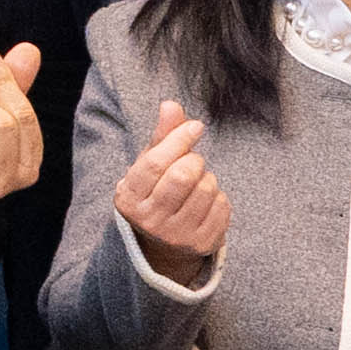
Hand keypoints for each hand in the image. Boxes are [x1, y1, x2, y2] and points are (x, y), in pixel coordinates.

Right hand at [108, 104, 229, 275]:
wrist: (163, 245)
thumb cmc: (156, 194)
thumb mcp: (150, 166)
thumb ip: (161, 136)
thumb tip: (171, 104)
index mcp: (128, 198)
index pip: (155, 163)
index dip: (178, 139)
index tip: (195, 127)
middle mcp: (149, 221)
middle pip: (182, 176)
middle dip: (194, 160)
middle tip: (192, 161)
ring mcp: (176, 236)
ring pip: (206, 189)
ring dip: (208, 178)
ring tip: (197, 183)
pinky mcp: (201, 244)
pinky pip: (222, 206)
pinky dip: (219, 197)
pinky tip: (206, 202)